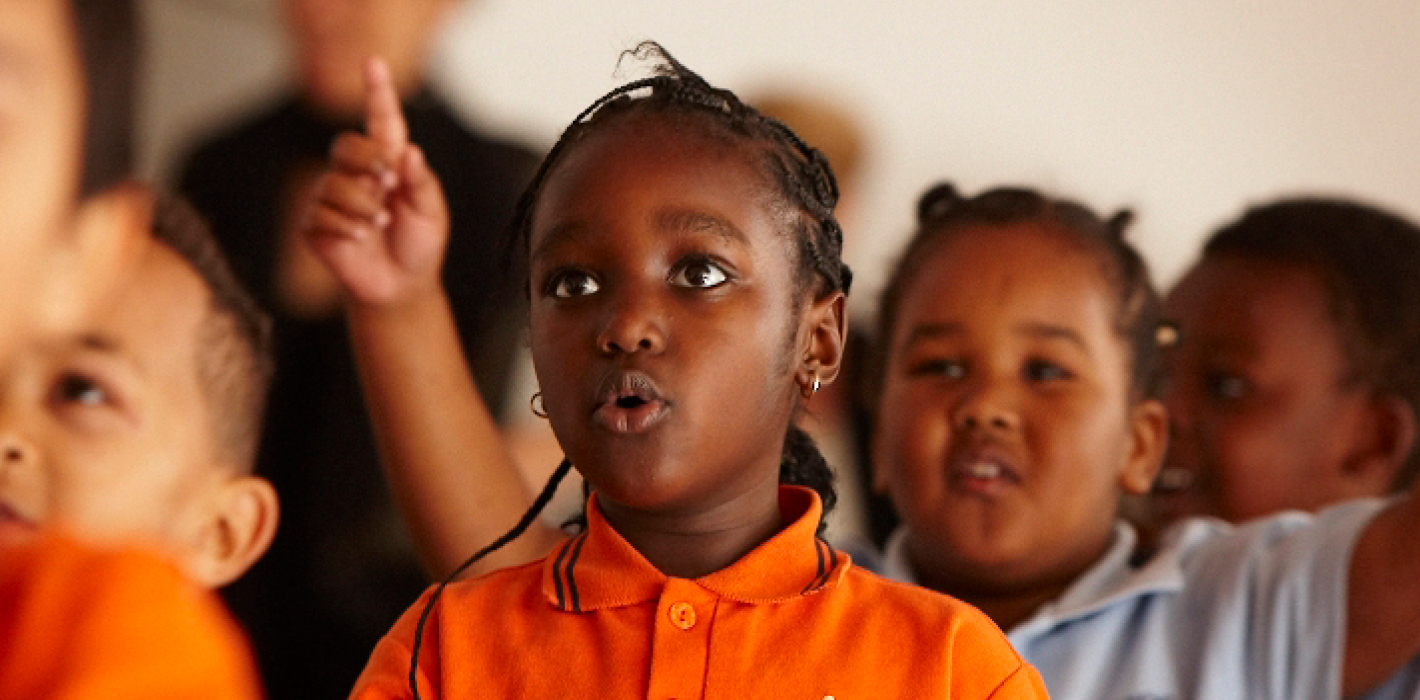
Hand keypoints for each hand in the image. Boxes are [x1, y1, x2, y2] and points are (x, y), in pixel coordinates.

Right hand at [305, 58, 448, 307]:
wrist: (401, 286)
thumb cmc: (419, 245)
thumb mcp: (432, 213)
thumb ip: (421, 182)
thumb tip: (410, 152)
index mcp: (389, 163)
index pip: (381, 121)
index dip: (377, 92)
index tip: (373, 63)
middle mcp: (356, 174)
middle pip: (345, 145)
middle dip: (368, 163)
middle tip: (389, 186)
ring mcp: (331, 197)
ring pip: (333, 184)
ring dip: (363, 206)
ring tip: (380, 226)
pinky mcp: (315, 223)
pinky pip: (321, 214)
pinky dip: (347, 228)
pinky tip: (360, 240)